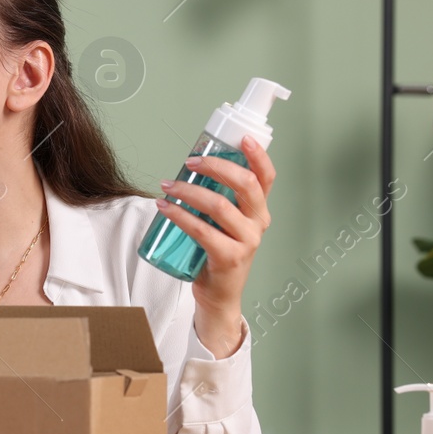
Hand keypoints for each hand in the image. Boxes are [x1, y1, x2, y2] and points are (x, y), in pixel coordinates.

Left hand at [154, 135, 276, 356]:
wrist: (218, 295)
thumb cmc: (217, 253)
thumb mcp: (224, 223)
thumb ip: (217, 198)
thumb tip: (190, 169)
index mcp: (259, 211)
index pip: (267, 177)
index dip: (258, 155)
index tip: (243, 138)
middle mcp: (258, 223)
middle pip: (246, 184)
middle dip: (216, 166)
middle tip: (190, 162)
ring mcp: (246, 241)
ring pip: (220, 205)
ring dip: (189, 191)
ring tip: (168, 186)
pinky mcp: (229, 257)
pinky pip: (202, 230)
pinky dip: (180, 216)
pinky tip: (165, 208)